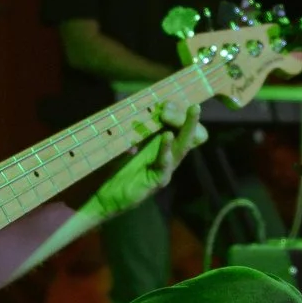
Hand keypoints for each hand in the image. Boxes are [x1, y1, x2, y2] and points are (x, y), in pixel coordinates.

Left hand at [88, 101, 204, 217]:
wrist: (108, 198)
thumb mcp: (128, 145)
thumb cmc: (118, 171)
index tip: (164, 104)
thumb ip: (135, 130)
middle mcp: (170, 156)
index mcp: (164, 146)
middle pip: (190, 133)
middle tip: (169, 106)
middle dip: (186, 116)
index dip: (178, 112)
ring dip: (189, 127)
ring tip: (192, 110)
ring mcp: (166, 168)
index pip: (182, 125)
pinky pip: (166, 163)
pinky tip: (167, 137)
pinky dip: (166, 148)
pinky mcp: (158, 180)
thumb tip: (136, 111)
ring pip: (185, 145)